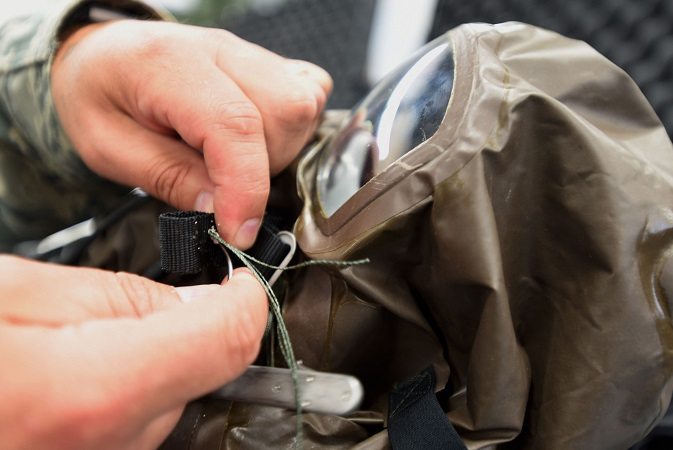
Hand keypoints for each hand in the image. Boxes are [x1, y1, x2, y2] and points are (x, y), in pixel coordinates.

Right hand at [0, 256, 267, 449]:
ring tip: (67, 347)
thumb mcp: (10, 290)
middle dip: (180, 332)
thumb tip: (186, 302)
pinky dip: (118, 397)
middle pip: (196, 377)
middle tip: (114, 309)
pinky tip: (66, 379)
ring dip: (145, 366)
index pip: (224, 341)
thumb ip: (114, 295)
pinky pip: (129, 431)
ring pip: (164, 406)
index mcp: (96, 390)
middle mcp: (107, 447)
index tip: (242, 283)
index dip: (245, 302)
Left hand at [52, 20, 331, 248]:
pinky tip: (257, 140)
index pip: (233, 124)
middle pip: (281, 115)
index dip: (245, 188)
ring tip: (230, 160)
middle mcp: (218, 50)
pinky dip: (292, 130)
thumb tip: (219, 210)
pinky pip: (309, 96)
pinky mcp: (268, 63)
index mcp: (167, 64)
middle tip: (217, 184)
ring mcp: (248, 53)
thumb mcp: (107, 147)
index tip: (239, 233)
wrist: (104, 55)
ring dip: (276, 152)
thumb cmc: (100, 95)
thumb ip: (166, 176)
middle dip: (259, 170)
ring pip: (301, 109)